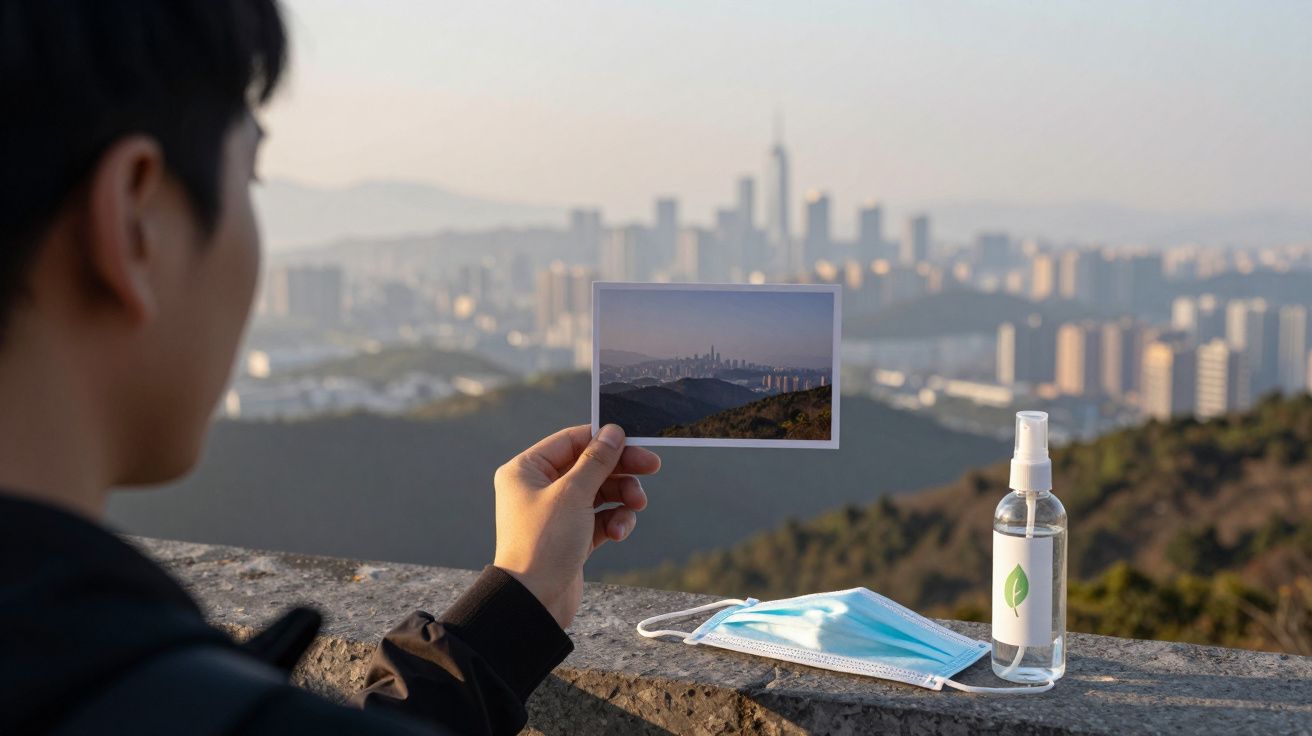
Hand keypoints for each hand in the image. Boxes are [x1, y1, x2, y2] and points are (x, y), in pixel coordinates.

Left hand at [492, 424, 659, 628]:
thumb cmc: (544, 543)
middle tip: (652, 467)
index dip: (604, 440)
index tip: (635, 442)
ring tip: (636, 507)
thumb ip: (597, 461)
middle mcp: (539, 488)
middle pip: (590, 466)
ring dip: (622, 497)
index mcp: (527, 470)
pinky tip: (619, 532)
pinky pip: (600, 518)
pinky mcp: (572, 536)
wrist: (535, 602)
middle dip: (621, 470)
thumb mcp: (573, 494)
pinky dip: (615, 521)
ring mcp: (556, 514)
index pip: (572, 440)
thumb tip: (613, 432)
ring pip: (600, 492)